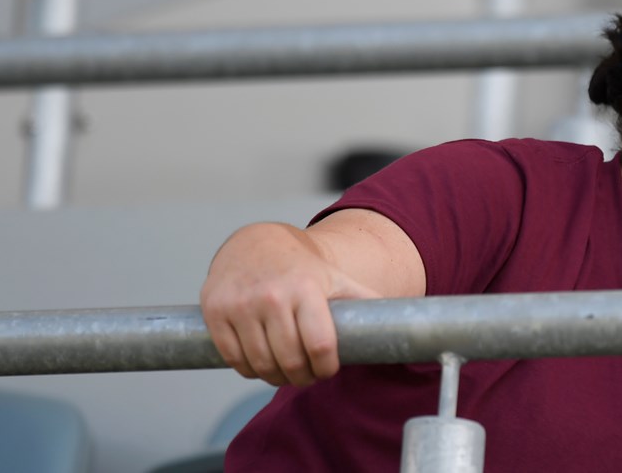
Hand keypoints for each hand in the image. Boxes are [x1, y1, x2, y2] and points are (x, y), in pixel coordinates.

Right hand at [200, 222, 381, 386]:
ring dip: (275, 377)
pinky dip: (248, 368)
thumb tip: (408, 321)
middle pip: (289, 360)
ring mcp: (239, 304)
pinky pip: (233, 358)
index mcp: (306, 288)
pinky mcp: (214, 311)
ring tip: (285, 372)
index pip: (320, 345)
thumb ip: (364, 301)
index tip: (327, 370)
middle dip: (301, 377)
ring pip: (260, 364)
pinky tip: (260, 362)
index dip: (326, 367)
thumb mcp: (336, 278)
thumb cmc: (303, 268)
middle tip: (306, 376)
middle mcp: (271, 296)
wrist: (254, 244)